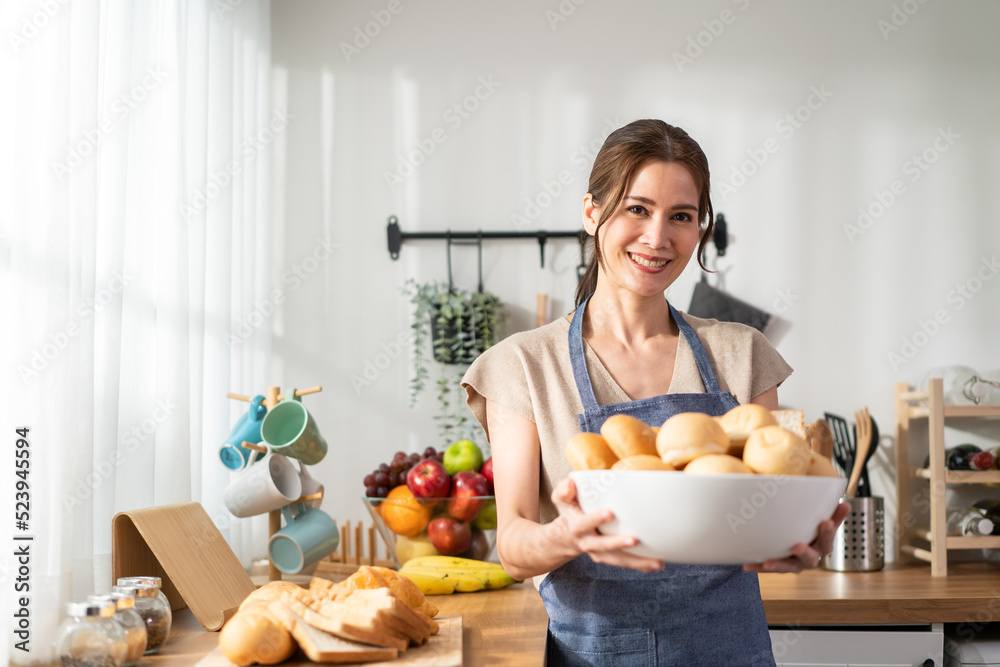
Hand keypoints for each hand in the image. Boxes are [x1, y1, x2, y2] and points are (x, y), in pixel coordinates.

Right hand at [550, 477, 664, 572]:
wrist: (565, 537)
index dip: (595, 519)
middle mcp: (588, 543)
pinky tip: (658, 564)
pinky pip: (626, 563)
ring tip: (657, 562)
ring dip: (637, 562)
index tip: (610, 513)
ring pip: (618, 560)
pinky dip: (641, 565)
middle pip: (602, 546)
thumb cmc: (570, 511)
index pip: (584, 523)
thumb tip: (571, 483)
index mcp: (576, 527)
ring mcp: (600, 553)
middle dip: (617, 543)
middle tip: (634, 539)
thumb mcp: (561, 498)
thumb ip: (564, 490)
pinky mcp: (611, 557)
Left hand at [743, 501, 850, 573]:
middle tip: (797, 546)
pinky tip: (747, 565)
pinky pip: (768, 568)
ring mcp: (795, 564)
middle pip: (810, 559)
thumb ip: (834, 514)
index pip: (827, 540)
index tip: (826, 521)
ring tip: (768, 562)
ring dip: (778, 564)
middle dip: (804, 553)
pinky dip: (758, 567)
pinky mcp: (780, 566)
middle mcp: (810, 558)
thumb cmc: (814, 531)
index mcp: (822, 546)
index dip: (827, 532)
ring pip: (788, 567)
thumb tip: (844, 503)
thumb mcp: (825, 522)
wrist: (802, 547)